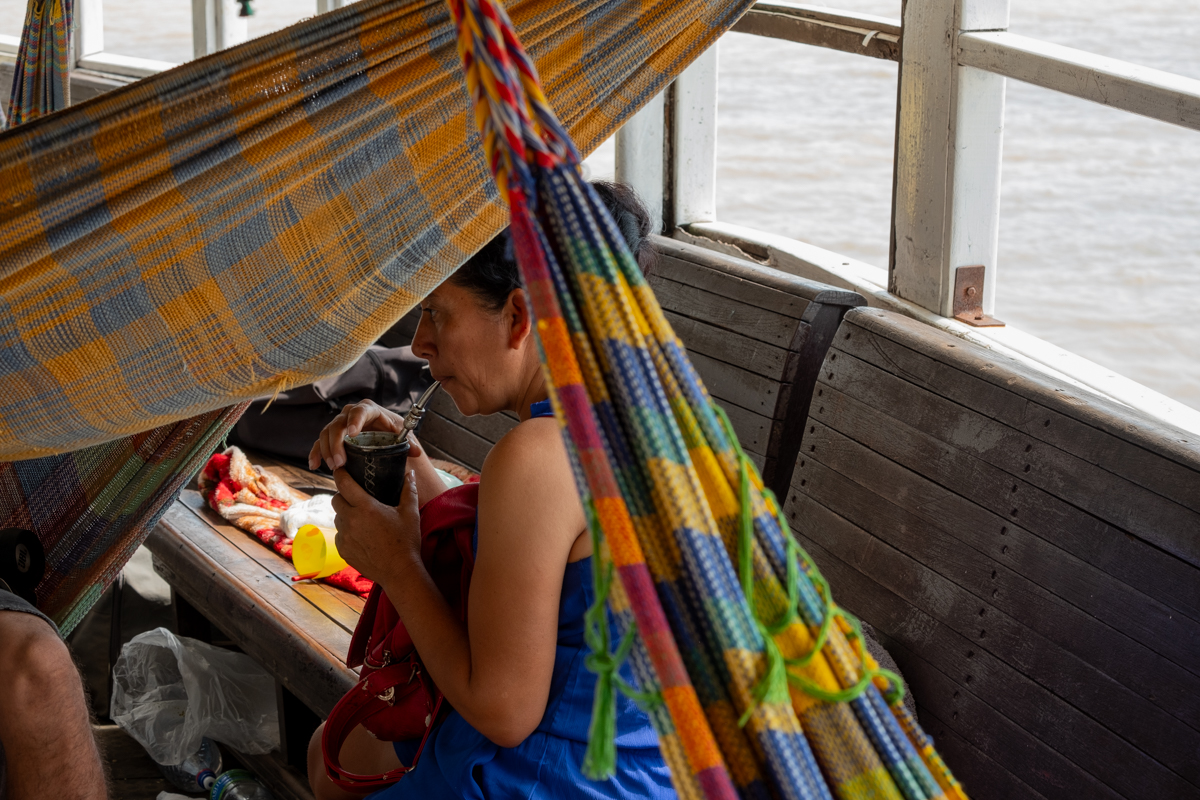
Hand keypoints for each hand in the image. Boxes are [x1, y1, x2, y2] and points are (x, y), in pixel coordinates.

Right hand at [309, 400, 425, 470]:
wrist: (384, 432)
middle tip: (340, 462)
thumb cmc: (392, 430)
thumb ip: (409, 442)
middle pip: (338, 424)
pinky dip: (316, 453)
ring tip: (334, 467)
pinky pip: (319, 442)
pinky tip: (314, 465)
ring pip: (326, 433)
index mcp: (369, 409)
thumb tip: (416, 451)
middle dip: (336, 443)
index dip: (355, 420)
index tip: (352, 433)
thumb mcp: (402, 434)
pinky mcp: (332, 436)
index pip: (360, 411)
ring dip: (327, 450)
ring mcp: (340, 424)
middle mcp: (351, 413)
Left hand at [331, 469, 422, 584]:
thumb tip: (411, 474)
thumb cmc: (406, 541)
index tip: (340, 468)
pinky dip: (347, 533)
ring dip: (346, 515)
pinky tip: (362, 536)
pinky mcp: (343, 550)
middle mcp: (351, 520)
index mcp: (366, 507)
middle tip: (356, 498)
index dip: (340, 474)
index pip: (344, 484)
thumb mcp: (410, 513)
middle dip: (343, 496)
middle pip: (336, 500)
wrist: (399, 572)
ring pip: (338, 518)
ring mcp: (344, 537)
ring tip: (362, 519)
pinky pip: (340, 535)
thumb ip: (409, 490)